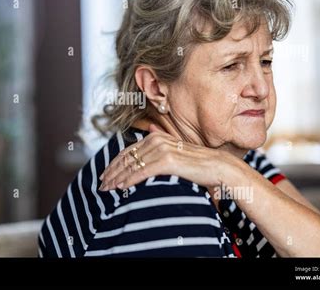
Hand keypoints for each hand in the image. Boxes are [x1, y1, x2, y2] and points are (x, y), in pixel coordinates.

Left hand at [99, 124, 237, 190]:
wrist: (218, 167)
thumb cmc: (198, 164)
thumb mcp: (176, 153)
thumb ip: (161, 145)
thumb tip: (150, 130)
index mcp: (156, 138)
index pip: (128, 151)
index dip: (114, 164)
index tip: (105, 175)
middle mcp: (156, 140)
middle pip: (126, 158)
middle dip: (111, 172)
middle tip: (100, 184)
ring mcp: (161, 150)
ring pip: (132, 165)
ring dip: (117, 178)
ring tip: (106, 189)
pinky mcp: (167, 161)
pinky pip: (142, 171)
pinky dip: (129, 180)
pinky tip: (121, 188)